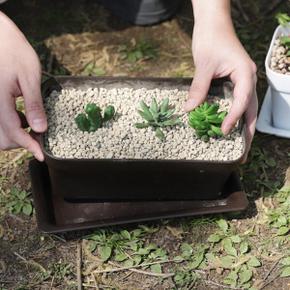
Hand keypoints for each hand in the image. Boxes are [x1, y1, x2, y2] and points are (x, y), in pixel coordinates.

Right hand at [0, 12, 46, 160]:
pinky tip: (23, 116)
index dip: (29, 146)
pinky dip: (11, 125)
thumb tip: (40, 129)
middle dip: (21, 142)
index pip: (14, 132)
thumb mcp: (29, 77)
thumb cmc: (13, 51)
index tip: (42, 155)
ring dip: (15, 135)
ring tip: (32, 125)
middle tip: (39, 137)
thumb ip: (33, 104)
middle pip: (3, 138)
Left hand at [185, 0, 257, 161]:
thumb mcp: (203, 65)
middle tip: (243, 152)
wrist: (213, 23)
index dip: (234, 118)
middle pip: (252, 109)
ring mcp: (243, 81)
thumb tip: (189, 110)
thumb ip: (198, 88)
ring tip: (240, 145)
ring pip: (247, 107)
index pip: (242, 100)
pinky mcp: (235, 82)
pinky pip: (238, 102)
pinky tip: (229, 126)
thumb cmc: (210, 39)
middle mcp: (248, 79)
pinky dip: (235, 116)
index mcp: (245, 73)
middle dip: (248, 131)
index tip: (224, 132)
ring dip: (244, 126)